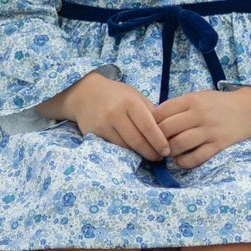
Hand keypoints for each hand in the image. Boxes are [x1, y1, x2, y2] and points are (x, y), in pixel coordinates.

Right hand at [41, 70, 168, 160]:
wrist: (84, 93)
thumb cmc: (115, 94)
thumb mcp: (135, 96)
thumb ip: (150, 112)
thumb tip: (167, 133)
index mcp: (130, 102)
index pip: (149, 127)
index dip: (160, 142)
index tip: (167, 151)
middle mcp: (115, 113)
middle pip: (138, 141)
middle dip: (151, 152)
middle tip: (160, 157)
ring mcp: (103, 125)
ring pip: (126, 147)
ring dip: (140, 154)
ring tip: (149, 154)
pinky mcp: (94, 134)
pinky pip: (114, 147)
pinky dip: (126, 151)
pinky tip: (133, 150)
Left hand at [155, 85, 250, 169]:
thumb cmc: (219, 104)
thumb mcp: (198, 97)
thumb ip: (178, 106)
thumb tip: (152, 120)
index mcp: (191, 100)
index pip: (161, 112)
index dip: (150, 123)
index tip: (148, 130)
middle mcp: (199, 114)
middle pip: (166, 129)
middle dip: (156, 139)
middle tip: (154, 145)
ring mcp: (210, 130)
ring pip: (178, 144)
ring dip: (168, 151)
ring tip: (167, 152)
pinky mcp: (219, 145)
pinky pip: (196, 158)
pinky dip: (183, 162)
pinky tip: (180, 160)